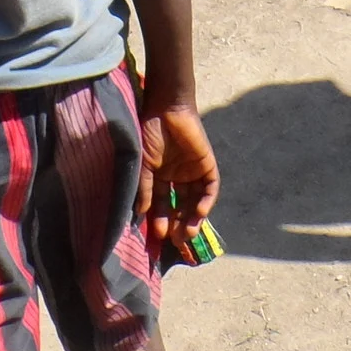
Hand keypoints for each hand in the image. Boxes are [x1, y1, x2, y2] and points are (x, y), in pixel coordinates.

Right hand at [135, 102, 219, 254]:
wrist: (167, 108)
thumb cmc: (150, 133)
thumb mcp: (143, 164)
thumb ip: (144, 188)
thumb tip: (140, 214)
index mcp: (159, 177)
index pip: (161, 205)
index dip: (160, 221)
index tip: (158, 236)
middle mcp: (177, 177)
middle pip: (180, 207)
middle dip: (178, 224)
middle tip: (176, 241)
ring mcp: (192, 171)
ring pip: (195, 201)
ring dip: (193, 218)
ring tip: (187, 233)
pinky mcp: (206, 165)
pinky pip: (209, 187)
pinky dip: (206, 201)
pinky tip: (199, 212)